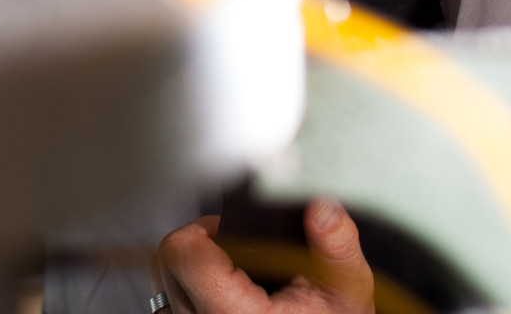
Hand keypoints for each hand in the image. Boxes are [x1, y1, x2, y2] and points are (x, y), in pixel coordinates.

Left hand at [153, 201, 373, 313]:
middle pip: (167, 261)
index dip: (206, 230)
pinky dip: (190, 287)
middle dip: (201, 244)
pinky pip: (170, 300)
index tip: (233, 233)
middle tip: (239, 250)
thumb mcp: (348, 288)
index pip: (184, 253)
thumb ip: (336, 246)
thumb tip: (322, 210)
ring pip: (163, 280)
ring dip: (193, 266)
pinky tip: (223, 288)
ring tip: (233, 270)